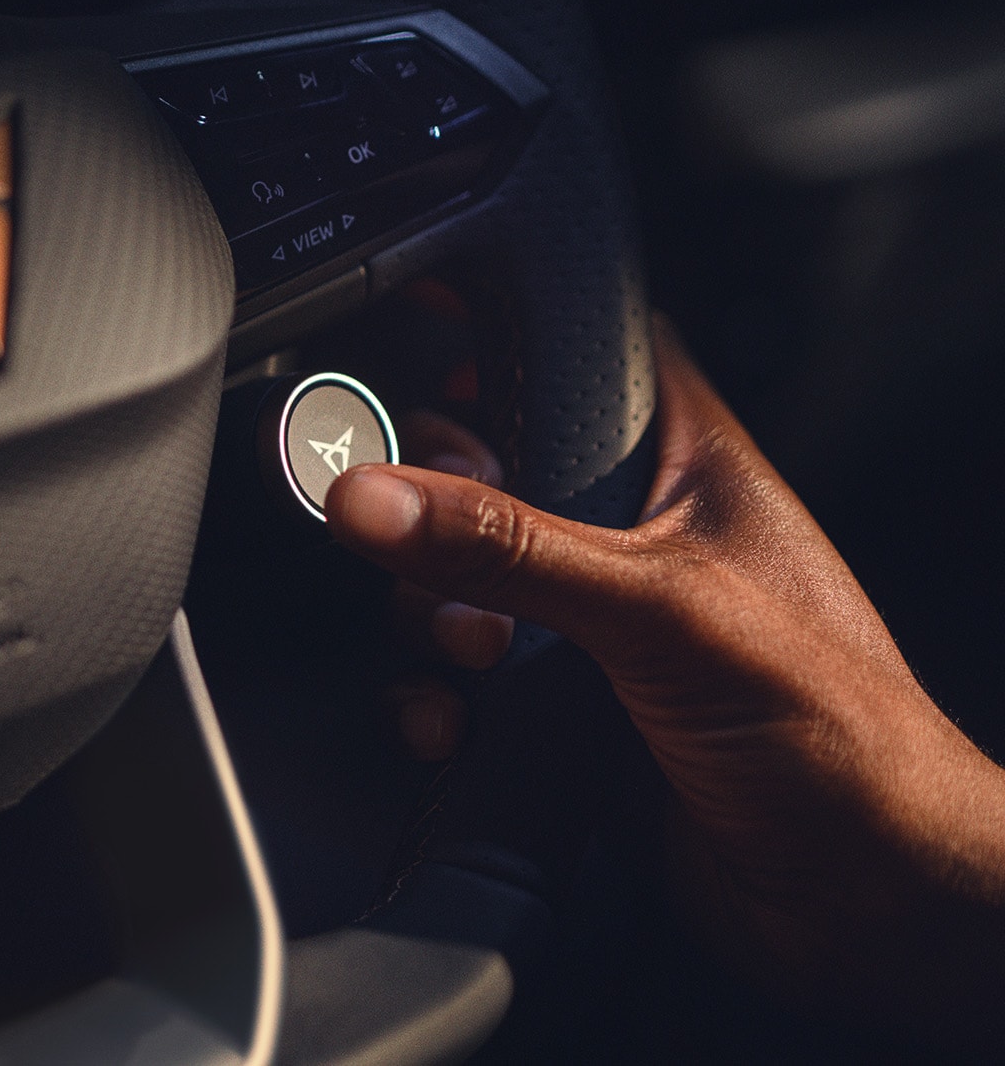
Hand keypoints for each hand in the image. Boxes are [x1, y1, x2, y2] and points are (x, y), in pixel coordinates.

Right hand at [326, 321, 1004, 1034]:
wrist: (862, 906)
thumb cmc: (836, 736)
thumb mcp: (657, 609)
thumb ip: (508, 546)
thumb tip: (374, 495)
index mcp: (686, 470)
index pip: (588, 356)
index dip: (505, 337)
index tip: (414, 331)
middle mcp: (630, 541)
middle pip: (483, 473)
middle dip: (433, 510)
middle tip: (434, 544)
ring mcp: (589, 632)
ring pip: (453, 584)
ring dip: (430, 617)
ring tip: (476, 655)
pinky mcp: (557, 716)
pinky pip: (451, 685)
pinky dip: (431, 701)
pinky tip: (455, 722)